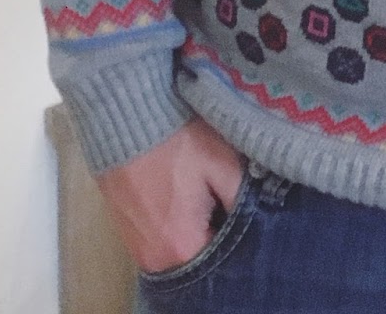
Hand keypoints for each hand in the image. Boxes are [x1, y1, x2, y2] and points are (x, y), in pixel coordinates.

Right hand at [93, 119, 244, 274]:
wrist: (126, 120)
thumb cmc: (178, 143)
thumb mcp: (221, 164)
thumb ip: (244, 200)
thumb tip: (259, 220)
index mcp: (183, 250)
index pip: (225, 264)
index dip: (241, 243)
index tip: (247, 218)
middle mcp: (156, 262)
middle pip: (200, 263)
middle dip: (218, 240)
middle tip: (228, 207)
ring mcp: (138, 251)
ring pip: (181, 255)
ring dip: (197, 235)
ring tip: (209, 203)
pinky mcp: (127, 235)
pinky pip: (161, 245)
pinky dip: (177, 230)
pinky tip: (187, 203)